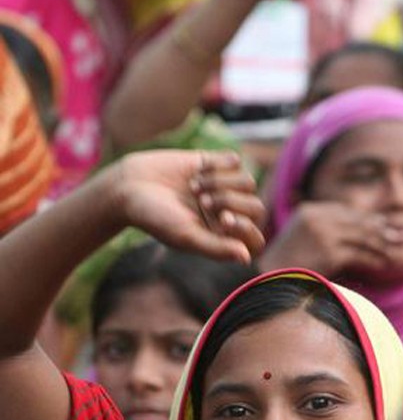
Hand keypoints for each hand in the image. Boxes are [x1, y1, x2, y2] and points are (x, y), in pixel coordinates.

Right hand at [115, 150, 265, 263]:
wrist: (129, 186)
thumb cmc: (155, 218)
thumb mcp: (186, 236)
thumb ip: (217, 248)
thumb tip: (247, 258)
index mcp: (223, 237)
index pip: (255, 238)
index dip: (246, 228)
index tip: (222, 221)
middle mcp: (228, 213)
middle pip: (257, 208)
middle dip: (231, 202)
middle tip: (203, 202)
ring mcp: (224, 188)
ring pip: (248, 183)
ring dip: (220, 183)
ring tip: (194, 187)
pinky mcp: (216, 164)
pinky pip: (235, 161)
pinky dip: (217, 166)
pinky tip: (196, 171)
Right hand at [260, 202, 390, 275]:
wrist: (266, 277)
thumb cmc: (284, 263)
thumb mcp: (301, 236)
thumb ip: (323, 228)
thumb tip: (351, 231)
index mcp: (310, 211)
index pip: (346, 210)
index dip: (366, 218)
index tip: (383, 223)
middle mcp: (317, 218)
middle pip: (357, 220)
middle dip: (379, 228)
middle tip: (399, 234)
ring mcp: (324, 233)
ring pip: (362, 236)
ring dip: (381, 243)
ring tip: (394, 248)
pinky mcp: (329, 251)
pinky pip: (359, 253)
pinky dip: (374, 258)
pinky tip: (384, 263)